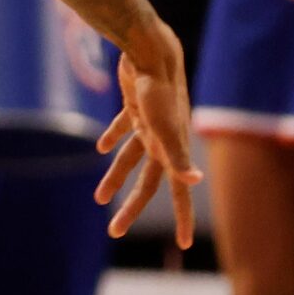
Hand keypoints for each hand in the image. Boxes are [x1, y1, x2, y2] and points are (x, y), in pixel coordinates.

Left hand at [93, 25, 200, 244]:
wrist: (150, 50)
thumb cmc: (159, 90)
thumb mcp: (165, 127)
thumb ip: (178, 156)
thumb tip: (195, 180)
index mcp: (172, 150)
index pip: (178, 192)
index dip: (183, 218)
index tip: (184, 243)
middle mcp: (162, 141)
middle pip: (146, 183)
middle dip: (131, 207)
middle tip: (115, 231)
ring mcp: (149, 124)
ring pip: (130, 159)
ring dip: (115, 177)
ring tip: (98, 198)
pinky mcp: (135, 106)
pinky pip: (122, 127)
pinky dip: (111, 138)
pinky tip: (100, 147)